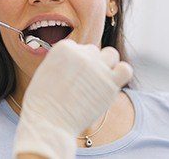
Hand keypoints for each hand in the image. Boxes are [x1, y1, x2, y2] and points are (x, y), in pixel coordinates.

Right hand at [13, 39, 132, 158]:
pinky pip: (125, 70)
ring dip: (107, 64)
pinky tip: (111, 83)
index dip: (74, 61)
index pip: (76, 46)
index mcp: (64, 47)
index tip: (70, 74)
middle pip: (92, 51)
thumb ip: (62, 60)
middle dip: (89, 63)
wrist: (48, 121)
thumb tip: (75, 60)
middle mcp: (82, 53)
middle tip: (82, 81)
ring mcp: (97, 68)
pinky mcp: (111, 84)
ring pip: (111, 54)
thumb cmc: (43, 100)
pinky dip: (121, 73)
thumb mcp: (46, 69)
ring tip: (98, 79)